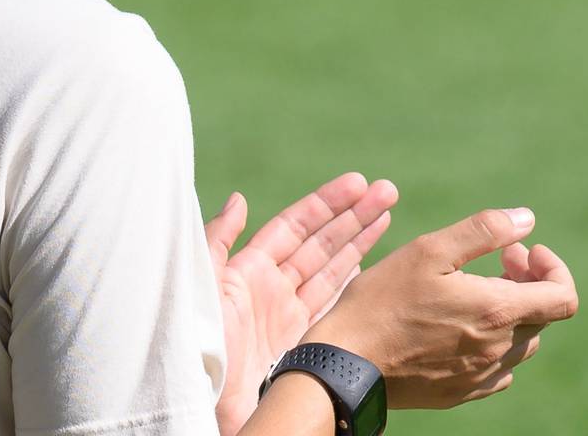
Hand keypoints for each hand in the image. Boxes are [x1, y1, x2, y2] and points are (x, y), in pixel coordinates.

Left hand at [205, 172, 397, 434]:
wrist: (206, 405)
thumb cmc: (199, 345)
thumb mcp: (201, 285)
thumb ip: (218, 240)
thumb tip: (239, 199)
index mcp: (247, 271)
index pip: (295, 226)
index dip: (326, 203)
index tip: (358, 183)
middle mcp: (272, 291)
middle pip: (321, 243)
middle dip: (354, 215)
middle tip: (388, 190)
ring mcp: (290, 319)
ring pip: (333, 270)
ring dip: (361, 240)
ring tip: (388, 212)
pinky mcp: (303, 345)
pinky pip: (334, 307)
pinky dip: (354, 284)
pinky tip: (373, 265)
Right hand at [304, 207, 580, 409]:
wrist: (345, 364)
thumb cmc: (382, 301)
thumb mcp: (429, 250)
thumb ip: (485, 231)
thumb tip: (527, 220)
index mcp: (496, 312)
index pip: (564, 298)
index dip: (554, 268)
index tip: (523, 252)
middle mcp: (498, 350)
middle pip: (542, 316)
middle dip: (527, 281)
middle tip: (496, 260)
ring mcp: (481, 376)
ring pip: (522, 343)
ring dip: (512, 312)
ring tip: (476, 291)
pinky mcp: (462, 393)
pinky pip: (499, 370)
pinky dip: (495, 343)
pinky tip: (463, 326)